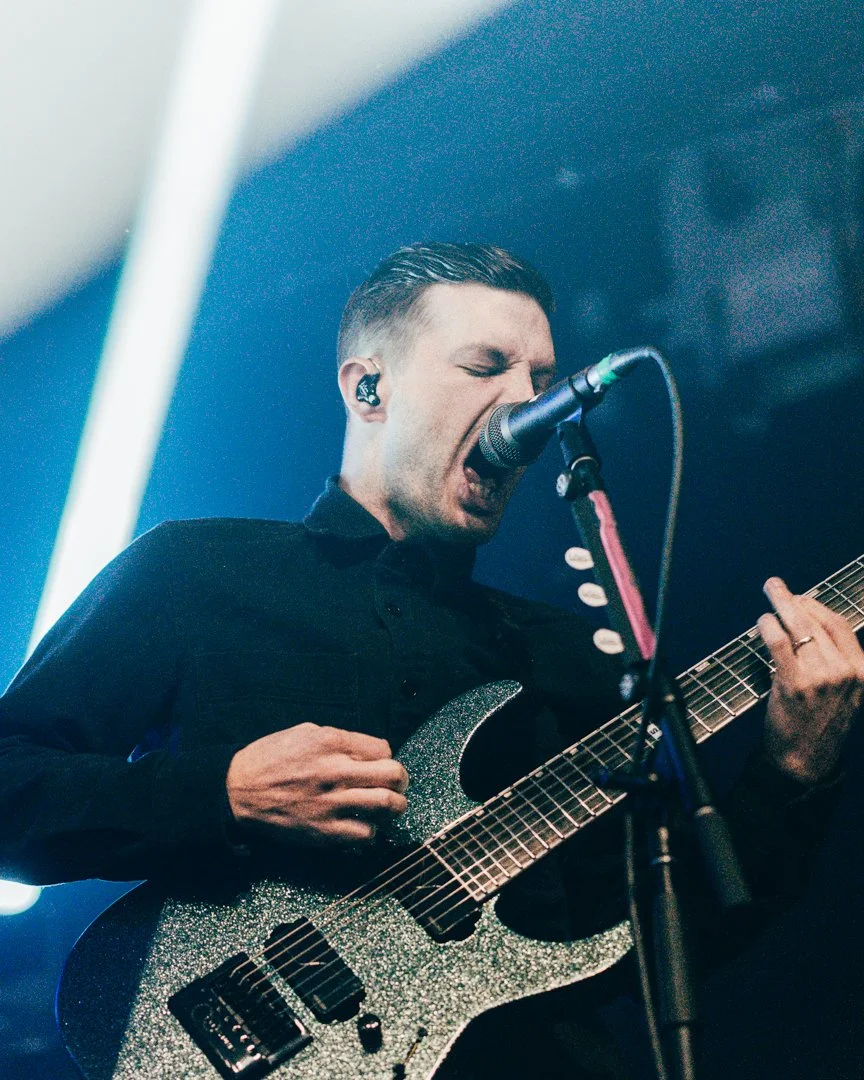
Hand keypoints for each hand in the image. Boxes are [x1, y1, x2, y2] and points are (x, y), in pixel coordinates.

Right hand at [225, 724, 408, 843]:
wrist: (237, 790)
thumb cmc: (270, 758)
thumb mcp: (304, 732)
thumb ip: (340, 740)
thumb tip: (367, 750)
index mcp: (332, 742)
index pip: (383, 749)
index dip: (385, 756)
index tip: (378, 763)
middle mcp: (336, 771)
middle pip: (394, 775)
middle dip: (401, 779)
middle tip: (397, 784)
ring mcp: (332, 803)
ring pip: (388, 805)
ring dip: (395, 805)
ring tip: (389, 805)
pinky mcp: (324, 831)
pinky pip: (366, 833)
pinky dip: (371, 829)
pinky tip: (363, 824)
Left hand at [757, 577, 863, 782]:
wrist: (806, 758)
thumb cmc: (818, 721)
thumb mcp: (843, 690)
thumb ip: (834, 659)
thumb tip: (808, 621)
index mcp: (862, 670)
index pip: (840, 624)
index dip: (816, 606)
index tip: (800, 597)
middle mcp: (845, 671)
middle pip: (816, 622)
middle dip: (793, 599)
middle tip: (775, 586)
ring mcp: (821, 677)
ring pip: (797, 627)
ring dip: (779, 608)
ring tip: (769, 596)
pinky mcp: (795, 683)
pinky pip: (780, 643)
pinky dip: (768, 627)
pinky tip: (762, 621)